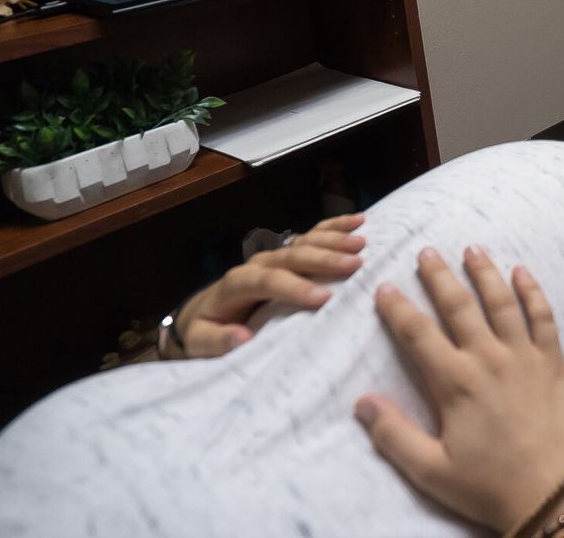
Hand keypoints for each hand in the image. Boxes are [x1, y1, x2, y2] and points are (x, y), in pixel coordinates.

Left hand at [170, 213, 365, 357]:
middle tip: (355, 264)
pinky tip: (358, 222)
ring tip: (361, 243)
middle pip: (292, 256)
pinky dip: (334, 227)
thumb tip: (241, 336)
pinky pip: (312, 235)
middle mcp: (257, 263)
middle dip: (323, 258)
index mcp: (237, 284)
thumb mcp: (202, 341)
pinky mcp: (287, 255)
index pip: (268, 281)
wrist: (204, 313)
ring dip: (333, 240)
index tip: (324, 298)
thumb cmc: (207, 330)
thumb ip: (218, 341)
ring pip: (304, 241)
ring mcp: (274, 256)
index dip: (295, 287)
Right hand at [356, 248, 563, 536]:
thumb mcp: (430, 470)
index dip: (399, 308)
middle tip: (426, 252)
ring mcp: (524, 357)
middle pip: (460, 307)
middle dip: (439, 276)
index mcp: (456, 383)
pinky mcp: (553, 363)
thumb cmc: (487, 485)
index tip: (385, 287)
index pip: (419, 334)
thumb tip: (362, 403)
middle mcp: (489, 360)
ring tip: (472, 249)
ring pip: (502, 302)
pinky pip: (543, 318)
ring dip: (485, 273)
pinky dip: (533, 292)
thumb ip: (393, 435)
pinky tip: (523, 272)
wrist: (551, 493)